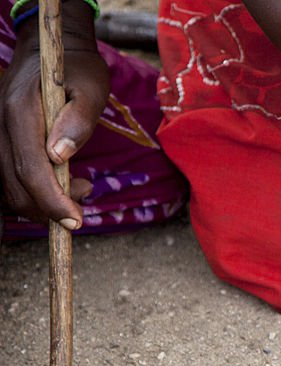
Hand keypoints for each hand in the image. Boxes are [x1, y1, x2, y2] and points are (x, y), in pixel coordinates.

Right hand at [0, 3, 109, 228]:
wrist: (49, 49)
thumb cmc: (77, 68)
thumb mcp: (91, 88)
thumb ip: (79, 121)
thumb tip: (60, 156)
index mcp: (21, 112)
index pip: (30, 169)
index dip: (52, 201)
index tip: (76, 220)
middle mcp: (0, 124)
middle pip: (15, 185)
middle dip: (49, 206)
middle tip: (83, 201)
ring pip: (9, 186)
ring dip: (43, 200)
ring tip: (81, 186)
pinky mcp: (1, 139)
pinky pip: (10, 176)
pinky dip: (35, 189)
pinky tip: (63, 179)